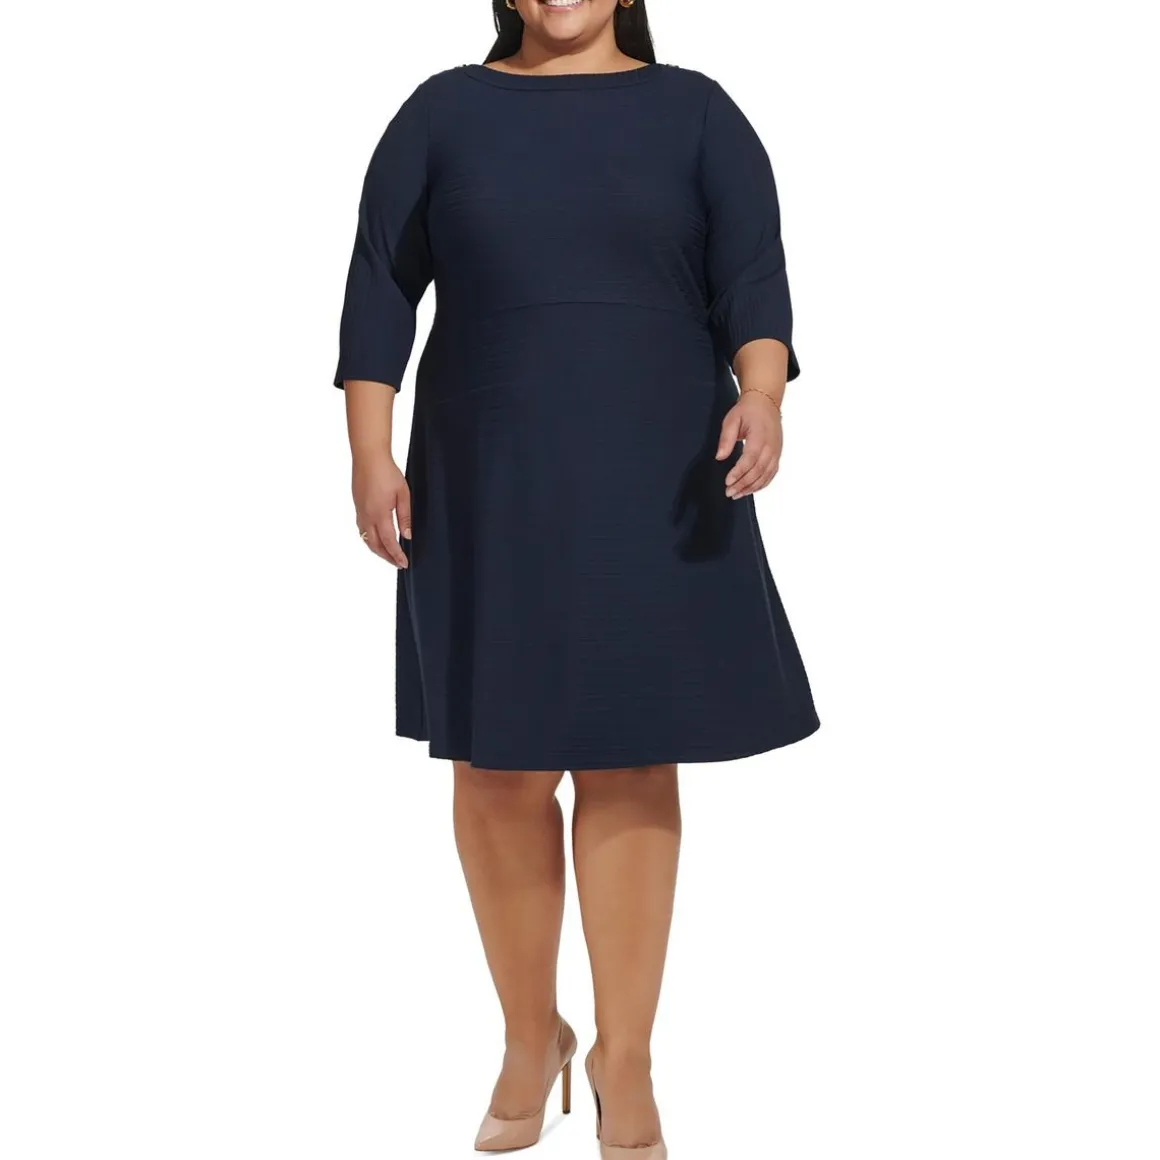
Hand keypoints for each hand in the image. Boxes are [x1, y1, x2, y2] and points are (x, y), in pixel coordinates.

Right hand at [352, 448, 410, 567]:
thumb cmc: (387, 472)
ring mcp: (360, 512)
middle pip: (375, 545)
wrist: (368, 457)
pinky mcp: (357, 507)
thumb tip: (407, 535)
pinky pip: (362, 529)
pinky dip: (370, 539)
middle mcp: (367, 516)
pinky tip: (377, 539)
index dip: (397, 555)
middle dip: (387, 557)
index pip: (389, 542)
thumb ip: (405, 516)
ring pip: (366, 539)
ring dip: (377, 550)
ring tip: (389, 555)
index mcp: (379, 514)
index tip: (404, 563)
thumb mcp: (403, 494)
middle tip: (398, 563)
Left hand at [715, 392, 782, 498]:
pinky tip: (750, 489)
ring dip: (751, 487)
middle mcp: (771, 447)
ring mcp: (776, 452)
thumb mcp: (732, 420)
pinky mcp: (777, 455)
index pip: (749, 460)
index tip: (727, 481)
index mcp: (760, 437)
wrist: (765, 403)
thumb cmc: (748, 411)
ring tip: (737, 494)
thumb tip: (720, 456)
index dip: (739, 473)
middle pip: (758, 471)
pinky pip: (771, 474)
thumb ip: (726, 439)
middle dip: (743, 484)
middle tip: (729, 492)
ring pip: (765, 475)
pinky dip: (761, 484)